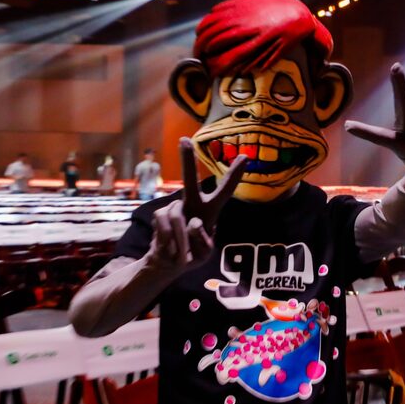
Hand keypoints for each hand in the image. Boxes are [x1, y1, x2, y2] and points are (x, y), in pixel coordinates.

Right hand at [146, 138, 246, 272]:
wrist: (167, 263)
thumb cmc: (192, 254)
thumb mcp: (204, 253)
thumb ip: (203, 241)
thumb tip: (192, 224)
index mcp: (210, 211)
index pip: (225, 191)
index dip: (234, 175)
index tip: (244, 156)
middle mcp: (193, 204)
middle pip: (190, 182)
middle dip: (187, 161)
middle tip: (184, 140)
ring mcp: (175, 208)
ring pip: (178, 219)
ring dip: (181, 243)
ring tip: (181, 252)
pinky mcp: (160, 214)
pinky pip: (166, 228)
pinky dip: (170, 244)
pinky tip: (169, 247)